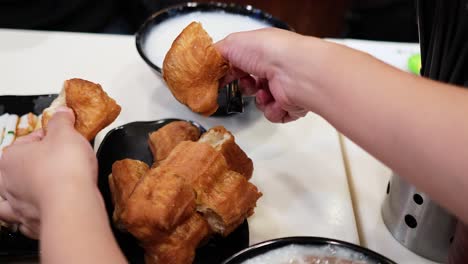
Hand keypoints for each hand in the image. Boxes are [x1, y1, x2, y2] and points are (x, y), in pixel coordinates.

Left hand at [0, 107, 97, 238]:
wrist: (72, 203)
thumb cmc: (65, 170)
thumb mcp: (66, 133)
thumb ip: (62, 121)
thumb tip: (61, 113)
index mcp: (10, 158)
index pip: (28, 140)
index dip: (47, 136)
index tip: (62, 136)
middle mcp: (8, 183)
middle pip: (10, 172)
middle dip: (25, 168)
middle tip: (44, 164)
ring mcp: (17, 206)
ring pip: (6, 202)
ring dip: (15, 198)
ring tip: (29, 193)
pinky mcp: (32, 224)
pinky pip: (24, 222)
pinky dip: (30, 219)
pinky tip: (40, 214)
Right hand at [216, 28, 325, 122]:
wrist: (293, 71)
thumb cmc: (268, 51)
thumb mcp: (232, 44)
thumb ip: (217, 52)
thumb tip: (210, 60)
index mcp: (264, 50)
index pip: (244, 63)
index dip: (231, 72)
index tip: (220, 79)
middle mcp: (276, 67)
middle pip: (252, 84)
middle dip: (245, 87)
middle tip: (245, 85)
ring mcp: (285, 86)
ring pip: (261, 102)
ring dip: (259, 100)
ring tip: (264, 93)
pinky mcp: (292, 104)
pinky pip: (274, 115)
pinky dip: (271, 110)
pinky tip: (275, 101)